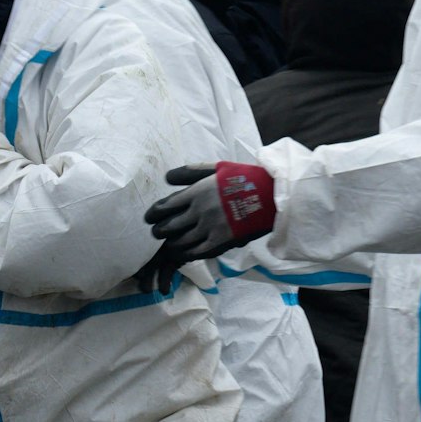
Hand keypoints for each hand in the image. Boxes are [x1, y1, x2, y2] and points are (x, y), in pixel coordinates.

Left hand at [139, 161, 276, 280]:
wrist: (271, 195)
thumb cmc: (244, 178)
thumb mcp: (216, 168)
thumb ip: (190, 172)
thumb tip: (167, 177)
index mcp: (196, 192)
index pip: (165, 207)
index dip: (153, 214)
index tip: (149, 218)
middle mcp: (199, 211)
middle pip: (169, 226)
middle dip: (159, 231)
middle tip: (157, 232)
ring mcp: (210, 228)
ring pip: (180, 242)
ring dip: (171, 244)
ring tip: (168, 244)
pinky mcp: (221, 242)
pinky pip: (196, 252)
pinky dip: (186, 253)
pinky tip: (183, 253)